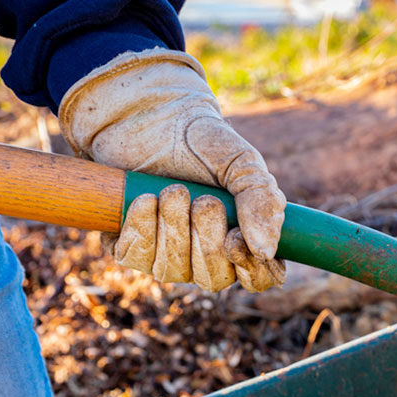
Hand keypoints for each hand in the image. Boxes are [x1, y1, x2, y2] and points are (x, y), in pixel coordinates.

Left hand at [58, 49, 285, 291]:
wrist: (144, 117)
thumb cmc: (199, 142)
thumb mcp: (240, 162)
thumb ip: (262, 200)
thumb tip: (266, 251)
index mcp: (244, 238)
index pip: (259, 278)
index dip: (251, 270)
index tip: (235, 240)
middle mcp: (207, 256)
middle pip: (213, 279)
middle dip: (206, 239)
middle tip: (203, 199)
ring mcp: (167, 255)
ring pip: (172, 270)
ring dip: (174, 228)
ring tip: (173, 190)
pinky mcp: (130, 246)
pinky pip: (136, 258)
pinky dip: (141, 227)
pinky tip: (145, 199)